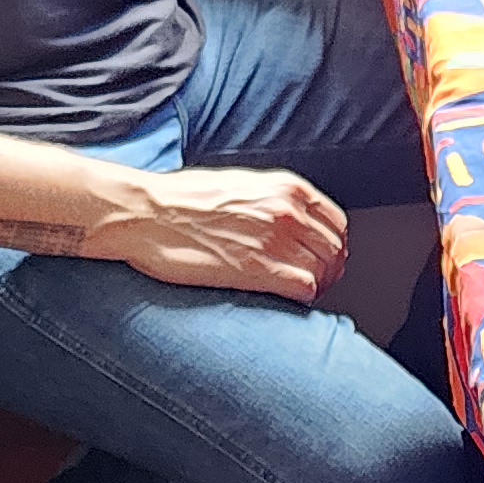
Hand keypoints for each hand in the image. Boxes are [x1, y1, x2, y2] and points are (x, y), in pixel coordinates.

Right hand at [85, 166, 348, 300]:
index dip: (333, 245)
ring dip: (317, 286)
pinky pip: (304, 289)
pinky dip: (302, 298)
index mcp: (286, 187)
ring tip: (300, 292)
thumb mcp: (241, 184)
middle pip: (335, 249)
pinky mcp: (257, 269)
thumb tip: (291, 220)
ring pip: (324, 271)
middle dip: (330, 268)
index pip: (336, 222)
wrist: (146, 213)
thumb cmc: (181, 199)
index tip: (324, 257)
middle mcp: (287, 211)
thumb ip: (273, 199)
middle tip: (316, 281)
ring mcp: (275, 240)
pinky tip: (287, 299)